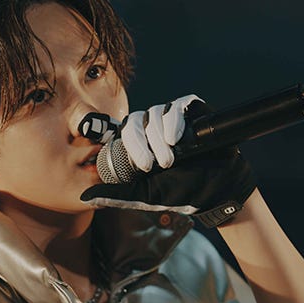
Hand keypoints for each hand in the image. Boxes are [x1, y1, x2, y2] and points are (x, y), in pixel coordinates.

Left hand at [81, 96, 256, 226]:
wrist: (218, 190)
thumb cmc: (181, 193)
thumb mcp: (144, 197)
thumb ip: (116, 194)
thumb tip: (85, 197)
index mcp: (139, 146)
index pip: (122, 133)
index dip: (129, 145)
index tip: (141, 167)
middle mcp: (153, 129)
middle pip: (135, 120)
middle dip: (141, 143)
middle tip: (152, 165)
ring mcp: (172, 119)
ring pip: (155, 113)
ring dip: (159, 137)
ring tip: (170, 160)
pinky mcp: (192, 110)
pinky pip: (176, 105)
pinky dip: (174, 120)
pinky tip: (176, 138)